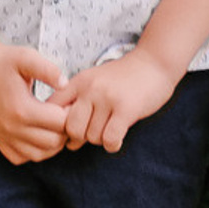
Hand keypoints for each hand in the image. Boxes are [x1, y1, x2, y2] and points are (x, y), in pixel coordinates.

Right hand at [0, 40, 70, 163]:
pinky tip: (37, 133)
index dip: (69, 112)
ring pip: (39, 155)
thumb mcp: (26, 57)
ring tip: (52, 123)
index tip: (68, 101)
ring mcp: (4, 138)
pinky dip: (34, 150)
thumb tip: (65, 84)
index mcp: (22, 109)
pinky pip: (22, 158)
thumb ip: (48, 70)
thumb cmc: (4, 61)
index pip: (59, 123)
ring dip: (51, 143)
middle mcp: (12, 129)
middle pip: (53, 142)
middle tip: (63, 112)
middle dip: (64, 129)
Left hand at [52, 46, 176, 151]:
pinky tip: (119, 134)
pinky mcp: (125, 109)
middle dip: (82, 137)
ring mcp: (107, 98)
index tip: (71, 129)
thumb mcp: (96, 83)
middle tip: (95, 130)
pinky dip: (113, 144)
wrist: (154, 62)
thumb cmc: (124, 78)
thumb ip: (79, 106)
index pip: (53, 107)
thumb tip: (68, 142)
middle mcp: (90, 88)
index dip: (58, 125)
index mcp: (80, 81)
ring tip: (111, 126)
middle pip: (72, 128)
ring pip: (92, 137)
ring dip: (101, 139)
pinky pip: (110, 140)